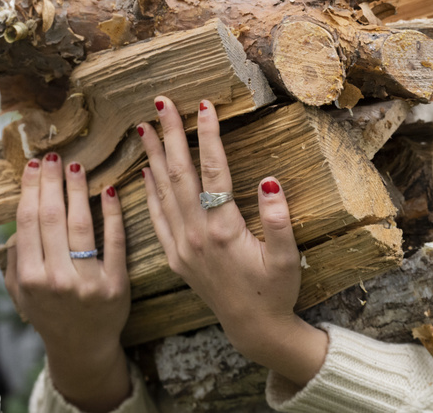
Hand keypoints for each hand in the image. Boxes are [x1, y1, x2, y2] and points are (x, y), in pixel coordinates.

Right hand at [3, 153, 131, 411]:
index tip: (34, 165)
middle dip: (52, 182)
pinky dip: (113, 214)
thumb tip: (19, 216)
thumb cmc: (49, 313)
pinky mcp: (116, 284)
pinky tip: (110, 191)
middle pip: (52, 218)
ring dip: (78, 191)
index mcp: (29, 278)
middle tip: (55, 156)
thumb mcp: (21, 292)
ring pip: (81, 225)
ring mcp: (87, 282)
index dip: (31, 190)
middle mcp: (56, 279)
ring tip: (78, 167)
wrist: (82, 347)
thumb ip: (16, 257)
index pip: (28, 222)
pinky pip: (115, 241)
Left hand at [138, 97, 327, 386]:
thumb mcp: (287, 258)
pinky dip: (149, 191)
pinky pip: (156, 217)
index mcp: (223, 231)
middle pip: (179, 175)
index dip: (209, 136)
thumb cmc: (276, 291)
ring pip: (162, 192)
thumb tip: (270, 179)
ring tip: (146, 127)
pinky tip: (144, 172)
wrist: (253, 329)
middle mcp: (195, 235)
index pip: (213, 172)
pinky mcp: (175, 256)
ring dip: (154, 156)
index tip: (204, 105)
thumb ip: (278, 219)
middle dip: (170, 135)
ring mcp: (181, 246)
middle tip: (161, 102)